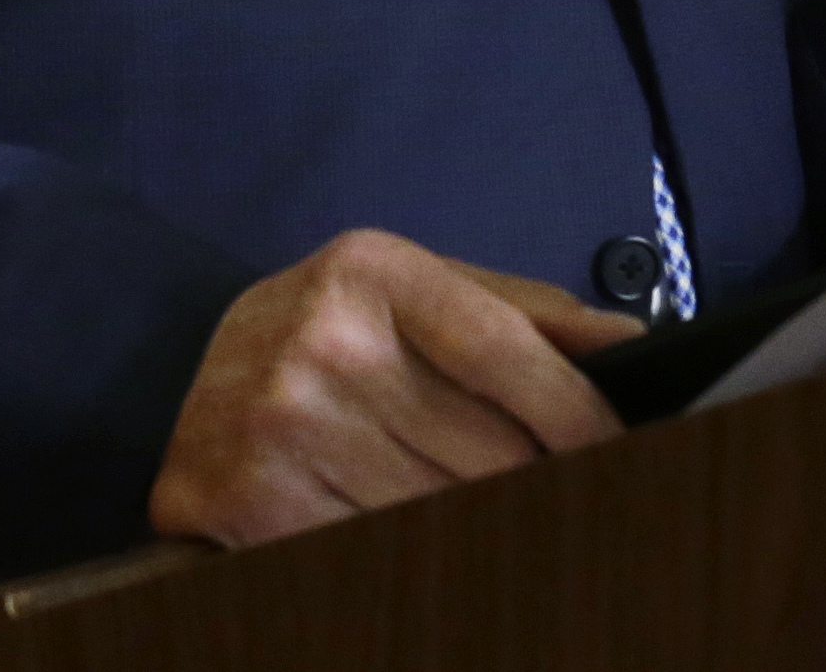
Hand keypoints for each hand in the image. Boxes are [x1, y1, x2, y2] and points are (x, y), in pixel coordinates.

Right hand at [149, 228, 640, 547]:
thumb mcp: (420, 290)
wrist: (192, 371)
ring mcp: (278, 424)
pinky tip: (399, 535)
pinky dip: (396, 555)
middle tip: (552, 493)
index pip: (504, 352)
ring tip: (472, 513)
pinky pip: (365, 551)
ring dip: (468, 525)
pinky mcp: (243, 500)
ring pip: (432, 512)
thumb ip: (528, 315)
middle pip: (482, 448)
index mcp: (374, 272)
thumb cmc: (334, 326)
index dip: (575, 413)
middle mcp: (323, 342)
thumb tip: (634, 347)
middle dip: (530, 480)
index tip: (615, 450)